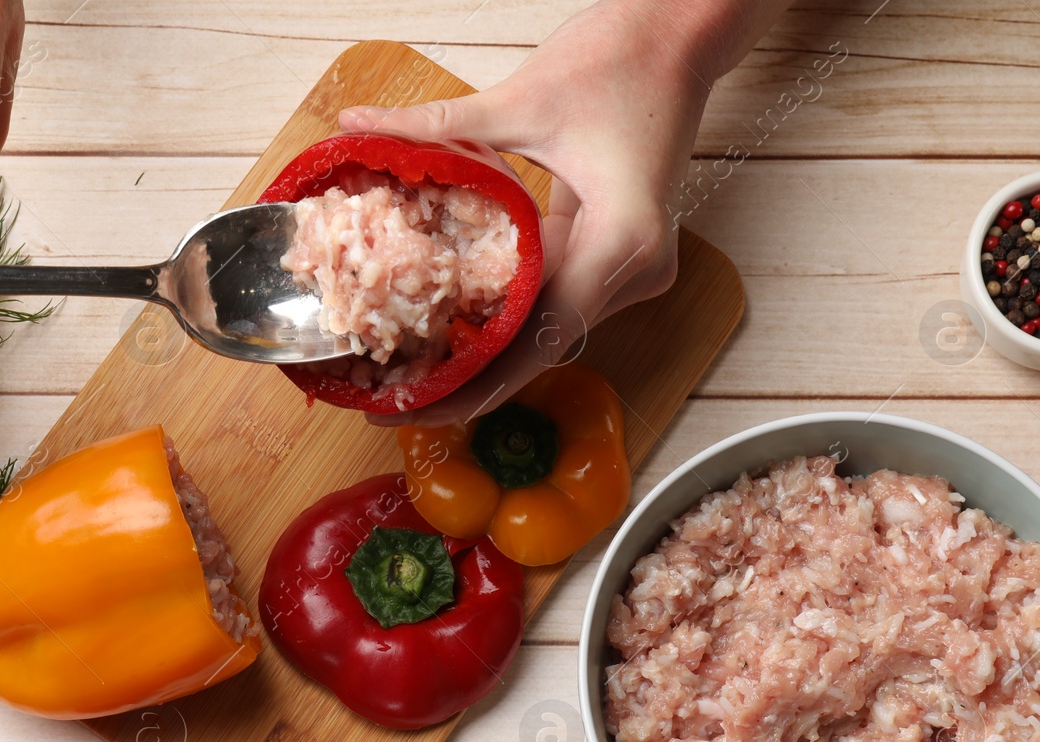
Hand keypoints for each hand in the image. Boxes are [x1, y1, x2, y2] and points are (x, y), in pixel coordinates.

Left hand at [344, 0, 786, 425]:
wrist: (682, 34)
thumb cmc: (623, 59)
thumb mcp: (521, 100)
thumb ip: (438, 126)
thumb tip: (357, 127)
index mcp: (623, 242)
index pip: (542, 338)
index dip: (476, 383)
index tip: (417, 406)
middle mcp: (638, 270)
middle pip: (542, 347)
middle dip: (470, 382)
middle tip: (393, 404)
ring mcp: (634, 267)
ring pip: (548, 330)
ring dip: (486, 354)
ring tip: (411, 378)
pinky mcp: (621, 256)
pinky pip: (557, 300)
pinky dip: (507, 317)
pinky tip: (452, 335)